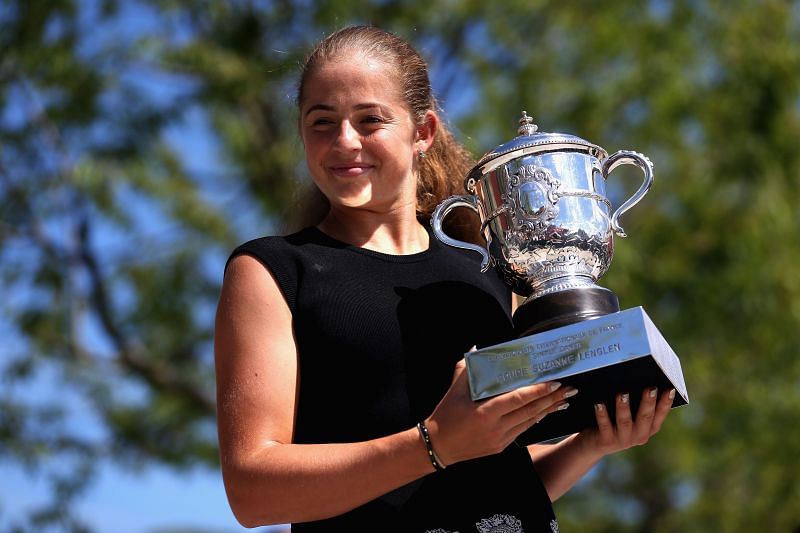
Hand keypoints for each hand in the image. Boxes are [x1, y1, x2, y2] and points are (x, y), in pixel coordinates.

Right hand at [423, 358, 576, 466]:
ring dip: (548, 409)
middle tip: (569, 388)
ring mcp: (500, 439)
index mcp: (486, 412)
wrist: (438, 446)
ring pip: (530, 422)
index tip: (555, 382)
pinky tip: (545, 411)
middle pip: (531, 411)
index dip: (539, 391)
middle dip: (552, 399)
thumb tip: (477, 347)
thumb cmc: (446, 413)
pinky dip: (535, 419)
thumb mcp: (455, 389)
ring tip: (564, 399)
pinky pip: (523, 430)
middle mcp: (497, 428)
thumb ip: (468, 368)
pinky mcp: (501, 447)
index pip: (519, 399)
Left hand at [577, 387, 674, 458]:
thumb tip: (639, 379)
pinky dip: (602, 414)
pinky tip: (599, 403)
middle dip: (648, 402)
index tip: (669, 389)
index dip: (666, 403)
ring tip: (622, 393)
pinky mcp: (607, 441)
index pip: (660, 415)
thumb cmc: (614, 421)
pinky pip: (605, 426)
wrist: (594, 443)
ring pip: (625, 421)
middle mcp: (639, 436)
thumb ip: (636, 403)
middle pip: (645, 417)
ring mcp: (623, 440)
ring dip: (624, 407)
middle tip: (650, 388)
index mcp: (648, 428)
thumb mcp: (629, 415)